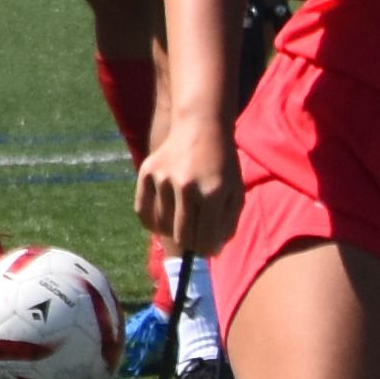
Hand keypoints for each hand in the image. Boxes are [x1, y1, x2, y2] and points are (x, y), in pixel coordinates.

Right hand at [135, 112, 240, 264]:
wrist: (201, 127)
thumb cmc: (222, 164)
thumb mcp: (236, 192)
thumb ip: (228, 224)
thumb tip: (211, 252)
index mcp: (213, 193)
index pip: (204, 240)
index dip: (206, 250)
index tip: (208, 249)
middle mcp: (187, 186)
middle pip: (182, 237)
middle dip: (191, 244)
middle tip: (195, 237)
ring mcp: (164, 178)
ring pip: (162, 226)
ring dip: (172, 231)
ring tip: (183, 221)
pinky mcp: (147, 171)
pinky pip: (143, 212)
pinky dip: (152, 222)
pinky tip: (163, 219)